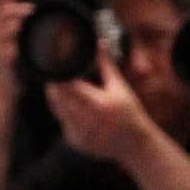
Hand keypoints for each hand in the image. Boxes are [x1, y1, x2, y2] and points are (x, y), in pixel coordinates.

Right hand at [0, 0, 30, 83]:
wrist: (1, 89)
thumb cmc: (10, 62)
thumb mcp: (9, 39)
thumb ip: (15, 22)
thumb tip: (33, 6)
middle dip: (15, 4)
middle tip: (32, 8)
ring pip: (3, 25)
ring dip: (18, 18)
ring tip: (33, 17)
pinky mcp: (1, 60)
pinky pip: (8, 46)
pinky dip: (17, 40)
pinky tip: (29, 37)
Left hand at [44, 48, 157, 165]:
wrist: (134, 145)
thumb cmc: (130, 113)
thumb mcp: (120, 88)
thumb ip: (107, 66)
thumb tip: (100, 43)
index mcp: (97, 104)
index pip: (67, 86)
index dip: (59, 75)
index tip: (57, 65)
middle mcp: (85, 120)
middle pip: (57, 97)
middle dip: (55, 85)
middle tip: (57, 74)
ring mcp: (78, 133)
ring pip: (56, 109)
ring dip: (57, 97)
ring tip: (62, 87)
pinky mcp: (74, 141)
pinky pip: (61, 121)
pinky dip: (63, 111)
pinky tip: (71, 105)